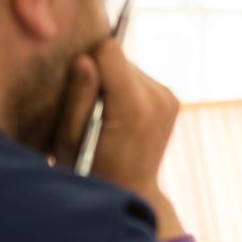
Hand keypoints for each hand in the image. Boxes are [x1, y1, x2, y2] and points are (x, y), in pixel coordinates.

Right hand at [54, 40, 178, 198]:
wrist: (130, 191)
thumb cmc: (90, 169)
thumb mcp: (70, 138)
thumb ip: (78, 96)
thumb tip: (84, 58)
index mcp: (135, 106)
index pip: (110, 50)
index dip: (88, 62)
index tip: (79, 88)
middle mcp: (159, 98)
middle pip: (119, 57)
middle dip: (100, 75)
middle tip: (91, 110)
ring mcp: (169, 98)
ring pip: (128, 66)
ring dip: (113, 83)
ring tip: (106, 116)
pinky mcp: (172, 99)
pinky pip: (139, 78)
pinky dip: (125, 89)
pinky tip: (120, 116)